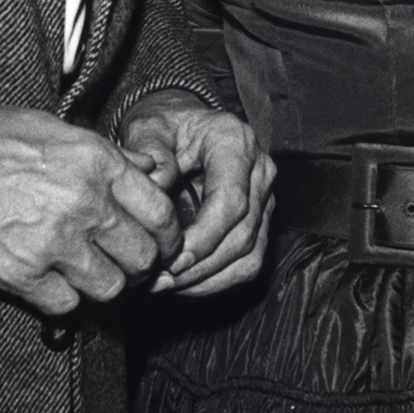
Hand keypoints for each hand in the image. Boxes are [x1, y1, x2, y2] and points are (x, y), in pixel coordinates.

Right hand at [0, 101, 183, 315]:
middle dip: (137, 264)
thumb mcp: (50, 127)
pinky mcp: (19, 274)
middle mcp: (81, 202)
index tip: (157, 243)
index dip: (166, 235)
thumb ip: (103, 154)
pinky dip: (60, 299)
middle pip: (143, 257)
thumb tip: (148, 172)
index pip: (161, 212)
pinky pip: (66, 306)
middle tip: (120, 262)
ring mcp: (51, 242)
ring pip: (110, 287)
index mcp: (94, 160)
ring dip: (99, 283)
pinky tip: (45, 279)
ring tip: (80, 270)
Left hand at [118, 90, 273, 296]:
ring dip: (208, 279)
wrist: (181, 128)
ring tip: (167, 286)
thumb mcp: (148, 127)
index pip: (231, 200)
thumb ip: (150, 149)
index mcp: (235, 142)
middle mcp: (259, 170)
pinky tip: (184, 285)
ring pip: (249, 254)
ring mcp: (265, 198)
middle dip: (201, 264)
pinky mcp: (261, 221)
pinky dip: (217, 280)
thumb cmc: (164, 127)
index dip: (204, 236)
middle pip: (243, 233)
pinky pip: (248, 262)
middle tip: (160, 279)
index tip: (170, 257)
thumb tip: (157, 184)